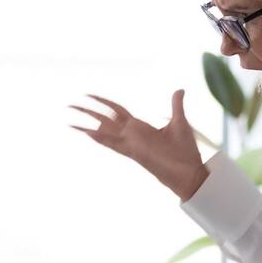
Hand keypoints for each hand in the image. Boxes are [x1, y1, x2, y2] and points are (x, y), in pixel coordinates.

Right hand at [69, 90, 208, 200]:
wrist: (191, 173)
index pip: (117, 111)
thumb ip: (176, 105)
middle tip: (70, 105)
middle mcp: (132, 135)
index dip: (103, 101)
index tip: (89, 94)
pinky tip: (88, 133)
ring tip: (70, 121)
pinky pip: (114, 144)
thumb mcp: (180, 122)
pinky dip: (101, 139)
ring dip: (87, 126)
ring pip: (104, 132)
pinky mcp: (134, 152)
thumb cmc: (185, 152)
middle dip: (88, 111)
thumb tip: (179, 90)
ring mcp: (131, 144)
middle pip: (104, 119)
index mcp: (140, 127)